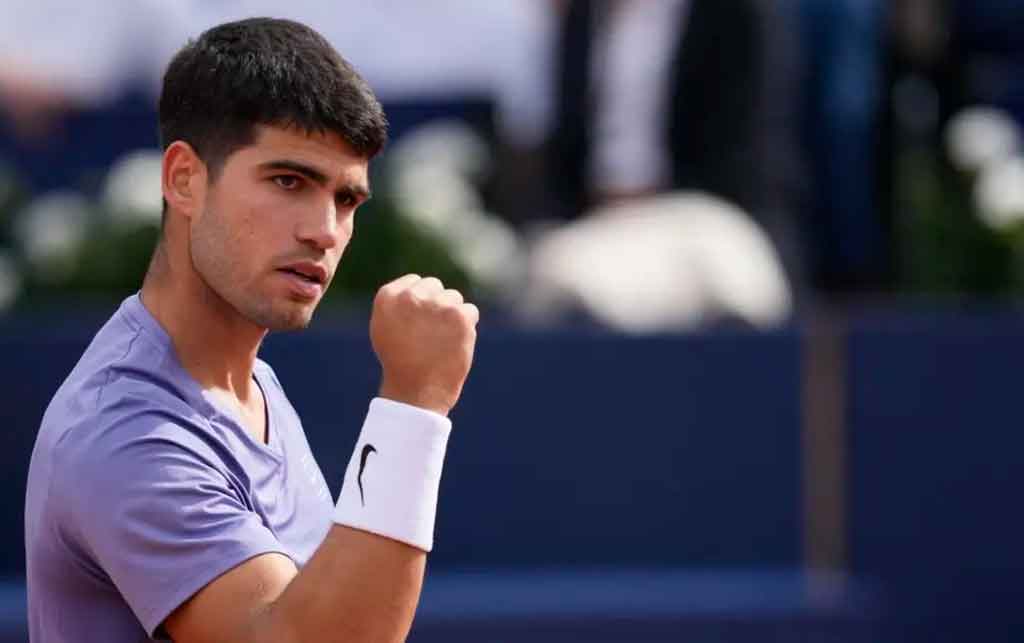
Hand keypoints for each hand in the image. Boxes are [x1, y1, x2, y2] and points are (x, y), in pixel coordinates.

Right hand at [370, 274, 478, 415]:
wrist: (416, 392)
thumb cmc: (400, 363)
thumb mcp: (384, 328)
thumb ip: (398, 303)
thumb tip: (419, 285)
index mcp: (388, 296)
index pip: (415, 281)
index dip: (421, 303)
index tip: (418, 324)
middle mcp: (411, 296)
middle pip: (435, 286)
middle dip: (437, 305)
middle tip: (430, 334)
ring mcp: (436, 305)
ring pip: (454, 298)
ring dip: (452, 316)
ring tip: (440, 341)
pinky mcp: (459, 316)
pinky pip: (470, 311)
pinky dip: (467, 327)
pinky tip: (453, 344)